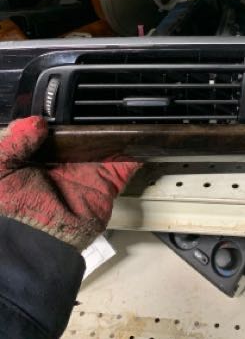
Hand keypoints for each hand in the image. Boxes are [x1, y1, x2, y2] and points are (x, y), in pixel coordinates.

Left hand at [0, 116, 140, 249]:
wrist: (34, 240)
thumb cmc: (11, 207)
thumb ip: (13, 141)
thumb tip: (37, 122)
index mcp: (39, 156)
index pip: (55, 128)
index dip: (62, 114)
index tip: (68, 98)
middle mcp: (66, 161)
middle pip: (85, 132)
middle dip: (92, 118)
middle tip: (97, 102)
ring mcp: (89, 171)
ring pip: (108, 143)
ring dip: (116, 130)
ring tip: (121, 111)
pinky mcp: (108, 182)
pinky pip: (126, 163)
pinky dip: (135, 148)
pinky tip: (137, 133)